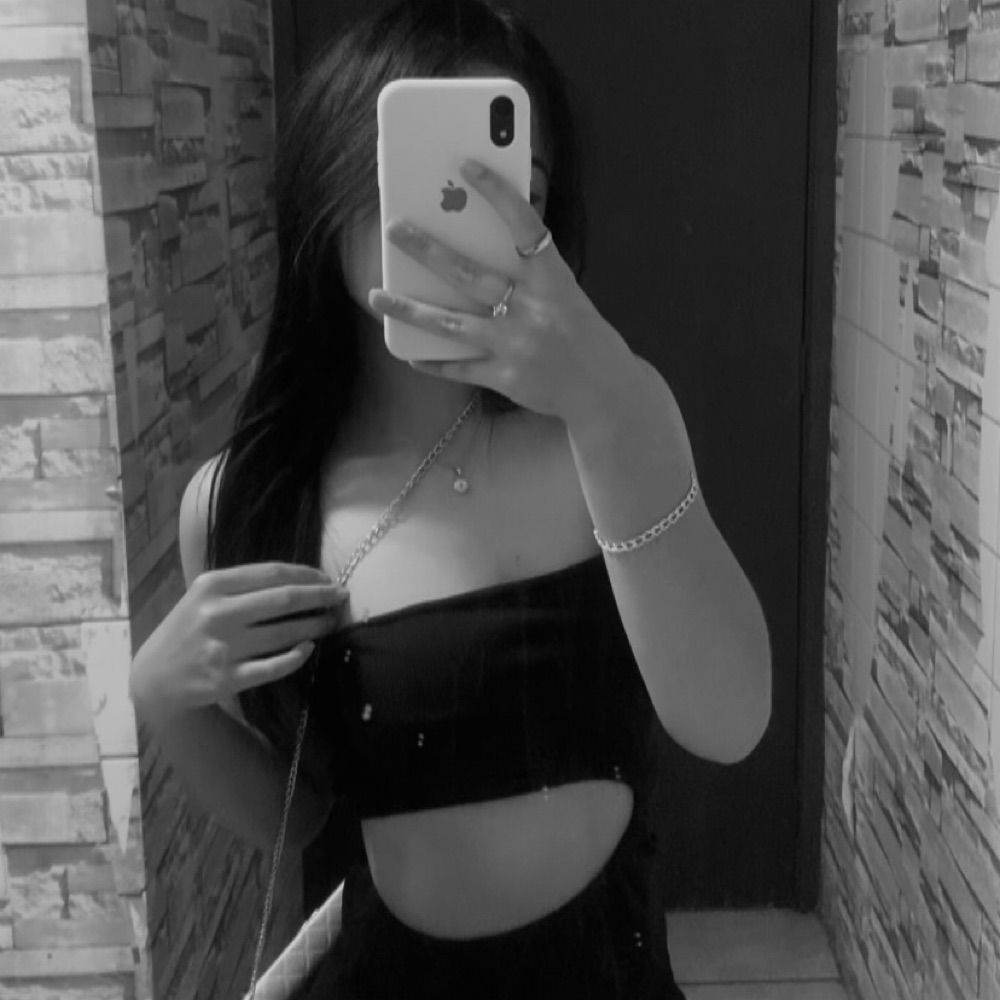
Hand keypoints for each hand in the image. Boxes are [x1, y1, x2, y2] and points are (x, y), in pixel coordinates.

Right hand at [130, 562, 347, 719]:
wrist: (154, 678)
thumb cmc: (188, 630)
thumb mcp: (203, 597)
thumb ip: (241, 585)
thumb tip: (298, 579)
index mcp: (212, 585)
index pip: (272, 573)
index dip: (307, 575)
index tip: (328, 579)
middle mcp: (217, 612)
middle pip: (285, 599)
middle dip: (321, 597)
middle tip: (343, 596)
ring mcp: (223, 647)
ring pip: (285, 632)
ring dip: (316, 625)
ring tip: (332, 622)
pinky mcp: (227, 678)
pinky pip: (274, 666)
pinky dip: (297, 656)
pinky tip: (309, 649)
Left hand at [368, 158, 641, 427]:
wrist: (605, 390)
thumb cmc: (580, 333)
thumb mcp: (565, 292)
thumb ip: (531, 269)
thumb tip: (481, 236)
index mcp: (554, 280)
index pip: (525, 226)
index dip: (498, 193)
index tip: (465, 164)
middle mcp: (534, 309)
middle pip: (471, 274)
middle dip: (428, 249)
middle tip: (393, 228)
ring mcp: (517, 346)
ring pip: (453, 324)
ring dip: (411, 310)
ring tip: (376, 296)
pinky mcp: (506, 378)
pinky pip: (460, 368)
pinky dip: (433, 361)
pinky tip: (407, 352)